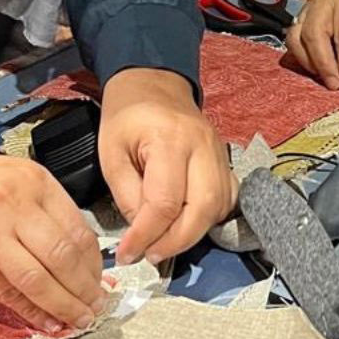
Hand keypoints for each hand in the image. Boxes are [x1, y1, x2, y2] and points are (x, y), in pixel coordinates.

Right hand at [0, 143, 107, 333]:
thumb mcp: (14, 178)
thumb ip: (45, 209)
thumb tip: (80, 254)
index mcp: (34, 181)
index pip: (78, 229)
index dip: (95, 262)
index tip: (102, 280)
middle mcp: (15, 204)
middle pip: (63, 256)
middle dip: (86, 288)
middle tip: (97, 306)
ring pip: (39, 279)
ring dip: (64, 305)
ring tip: (80, 320)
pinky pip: (8, 293)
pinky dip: (32, 312)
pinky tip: (47, 322)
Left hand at [97, 67, 234, 267]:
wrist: (154, 83)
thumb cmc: (127, 116)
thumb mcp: (110, 152)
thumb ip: (127, 195)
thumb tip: (142, 232)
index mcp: (170, 139)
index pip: (165, 201)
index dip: (146, 235)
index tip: (127, 253)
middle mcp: (203, 146)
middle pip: (202, 208)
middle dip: (176, 241)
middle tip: (150, 255)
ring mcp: (219, 153)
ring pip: (219, 207)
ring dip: (193, 233)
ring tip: (165, 243)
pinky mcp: (225, 160)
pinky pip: (228, 198)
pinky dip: (210, 219)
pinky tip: (188, 224)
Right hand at [284, 0, 338, 92]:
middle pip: (316, 33)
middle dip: (325, 65)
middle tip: (336, 87)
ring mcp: (310, 8)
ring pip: (298, 37)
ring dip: (311, 64)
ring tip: (327, 81)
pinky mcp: (300, 18)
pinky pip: (292, 41)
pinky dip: (301, 59)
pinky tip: (316, 71)